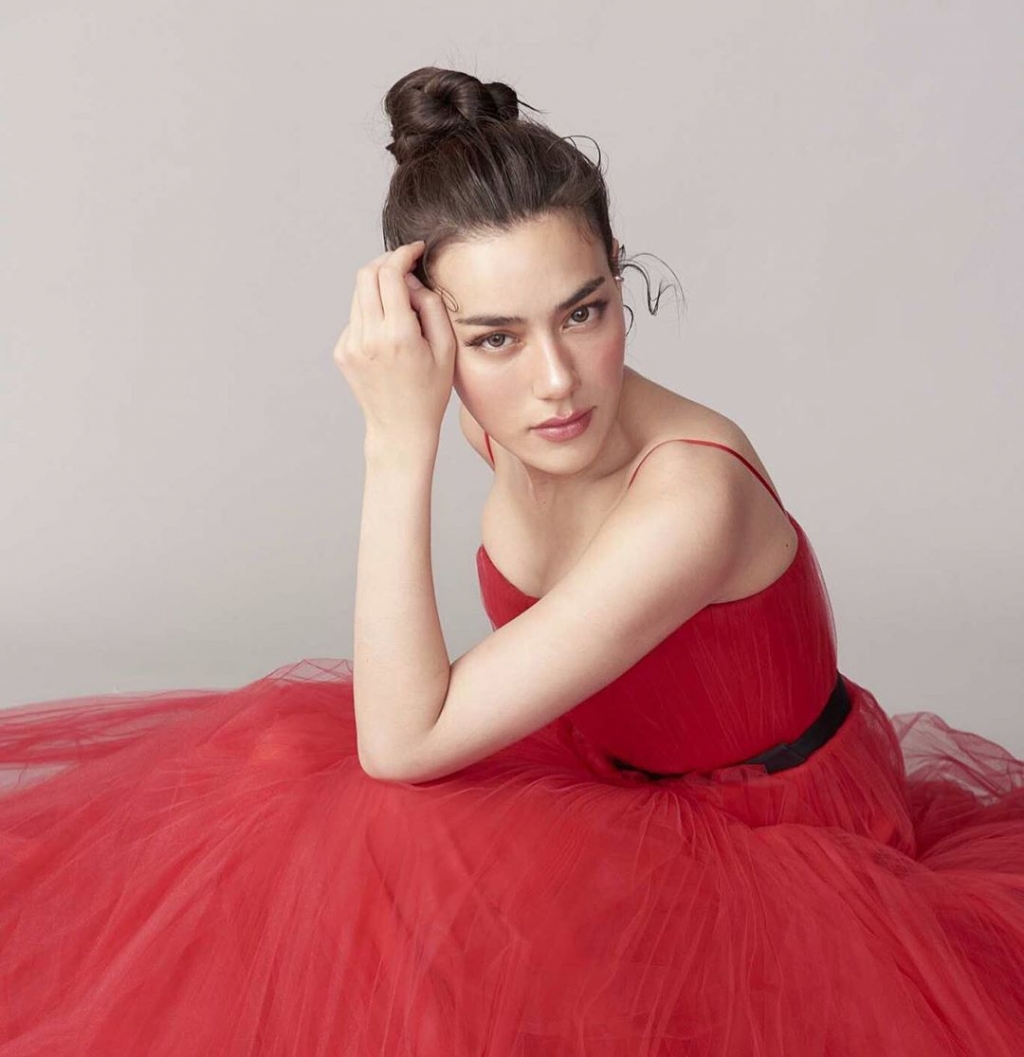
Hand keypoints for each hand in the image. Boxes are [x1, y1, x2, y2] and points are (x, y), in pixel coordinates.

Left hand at [333, 241, 455, 445]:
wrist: (400, 428)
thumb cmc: (430, 392)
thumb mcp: (446, 349)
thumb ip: (431, 306)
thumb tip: (411, 280)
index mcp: (398, 335)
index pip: (389, 274)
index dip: (402, 254)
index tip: (414, 251)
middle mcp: (368, 337)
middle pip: (366, 274)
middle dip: (385, 262)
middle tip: (404, 266)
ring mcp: (350, 345)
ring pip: (358, 294)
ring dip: (378, 288)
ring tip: (401, 306)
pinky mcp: (342, 352)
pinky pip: (356, 317)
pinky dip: (372, 313)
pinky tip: (389, 335)